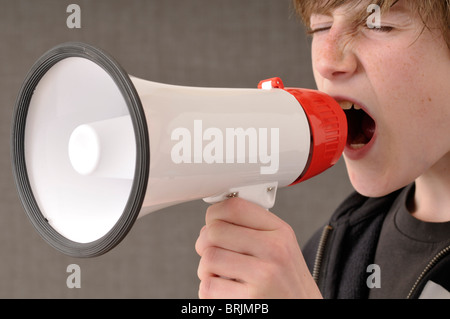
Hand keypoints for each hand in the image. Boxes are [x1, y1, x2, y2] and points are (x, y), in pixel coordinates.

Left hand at [195, 197, 321, 298]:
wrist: (304, 314)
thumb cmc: (286, 283)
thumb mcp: (281, 246)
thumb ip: (251, 229)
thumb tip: (211, 222)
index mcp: (280, 232)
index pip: (234, 207)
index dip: (215, 214)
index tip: (213, 223)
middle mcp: (274, 250)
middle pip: (215, 232)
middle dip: (205, 244)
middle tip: (214, 252)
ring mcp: (263, 275)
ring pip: (208, 259)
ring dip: (207, 269)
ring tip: (222, 274)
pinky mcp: (250, 300)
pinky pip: (208, 286)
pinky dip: (209, 290)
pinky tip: (226, 290)